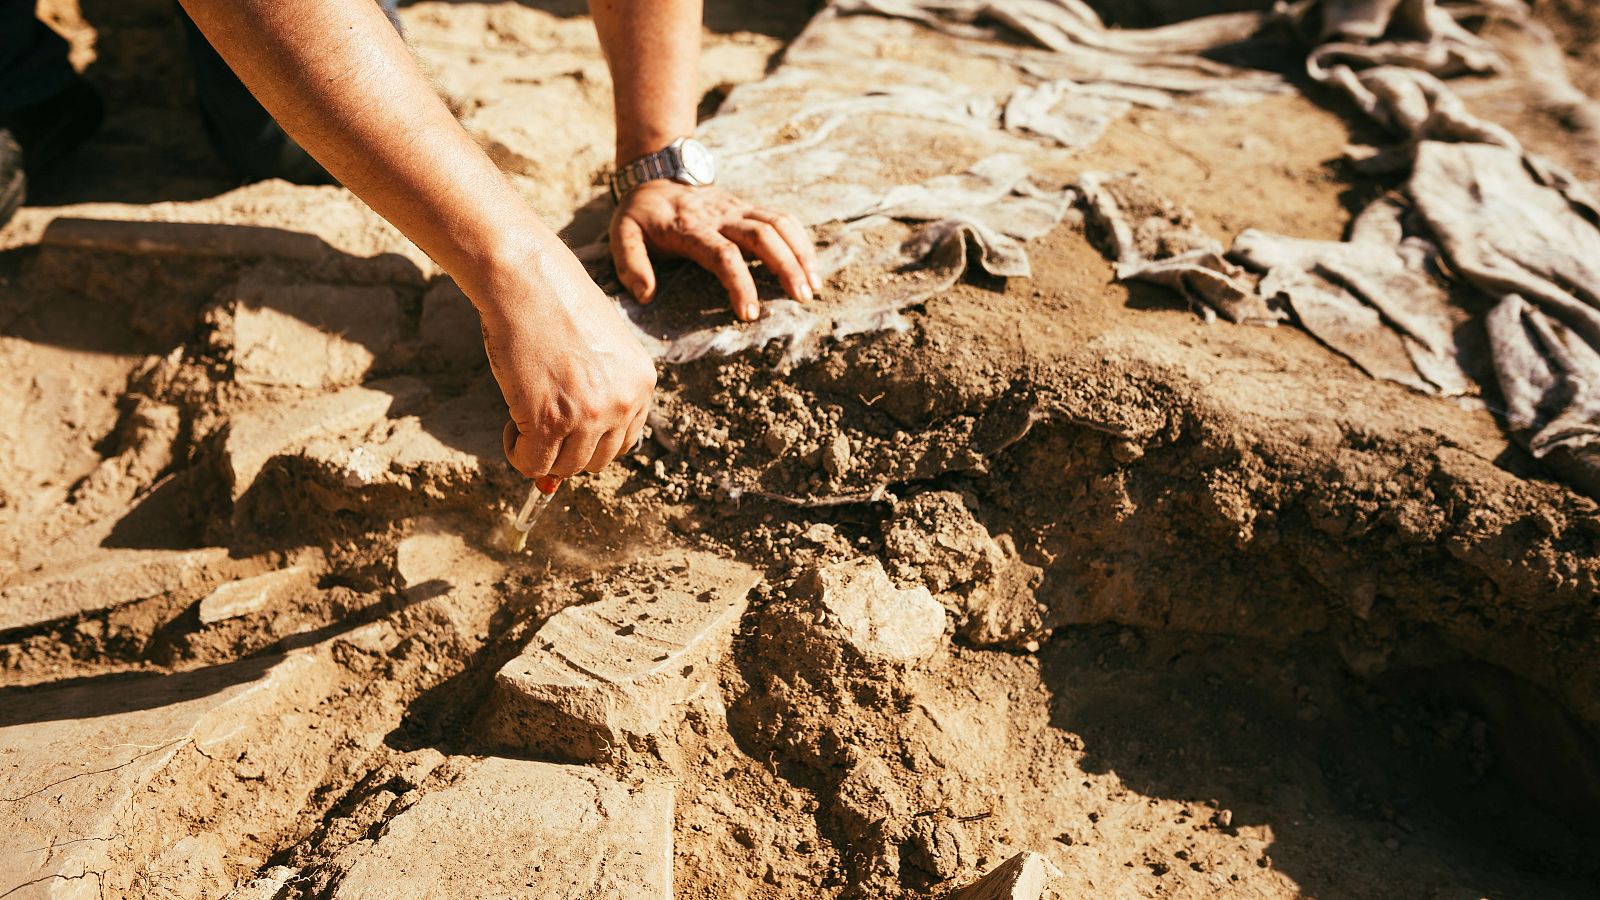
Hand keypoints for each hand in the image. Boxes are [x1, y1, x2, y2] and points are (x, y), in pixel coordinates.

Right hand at [473, 248, 656, 479]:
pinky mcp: (550, 421)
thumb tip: (565, 454)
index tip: (568, 424)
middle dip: (569, 449)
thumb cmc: (554, 303)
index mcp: (642, 382)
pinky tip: (511, 426)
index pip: (624, 439)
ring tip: (524, 419)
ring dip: (542, 453)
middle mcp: (624, 401)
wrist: (525, 278)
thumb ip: (594, 393)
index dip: (591, 438)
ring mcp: (589, 415)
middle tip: (543, 421)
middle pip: (598, 460)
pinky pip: (533, 464)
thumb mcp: (594, 348)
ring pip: (566, 467)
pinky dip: (519, 455)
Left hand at [610, 180, 820, 320]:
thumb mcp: (621, 234)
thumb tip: (646, 295)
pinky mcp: (749, 207)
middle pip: (763, 235)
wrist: (657, 173)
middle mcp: (721, 215)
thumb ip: (630, 264)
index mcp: (691, 227)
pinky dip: (800, 240)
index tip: (749, 314)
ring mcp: (739, 208)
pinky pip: (782, 218)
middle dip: (786, 267)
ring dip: (800, 254)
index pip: (723, 254)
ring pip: (779, 224)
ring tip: (813, 286)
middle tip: (800, 299)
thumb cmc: (641, 214)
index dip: (740, 283)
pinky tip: (811, 266)